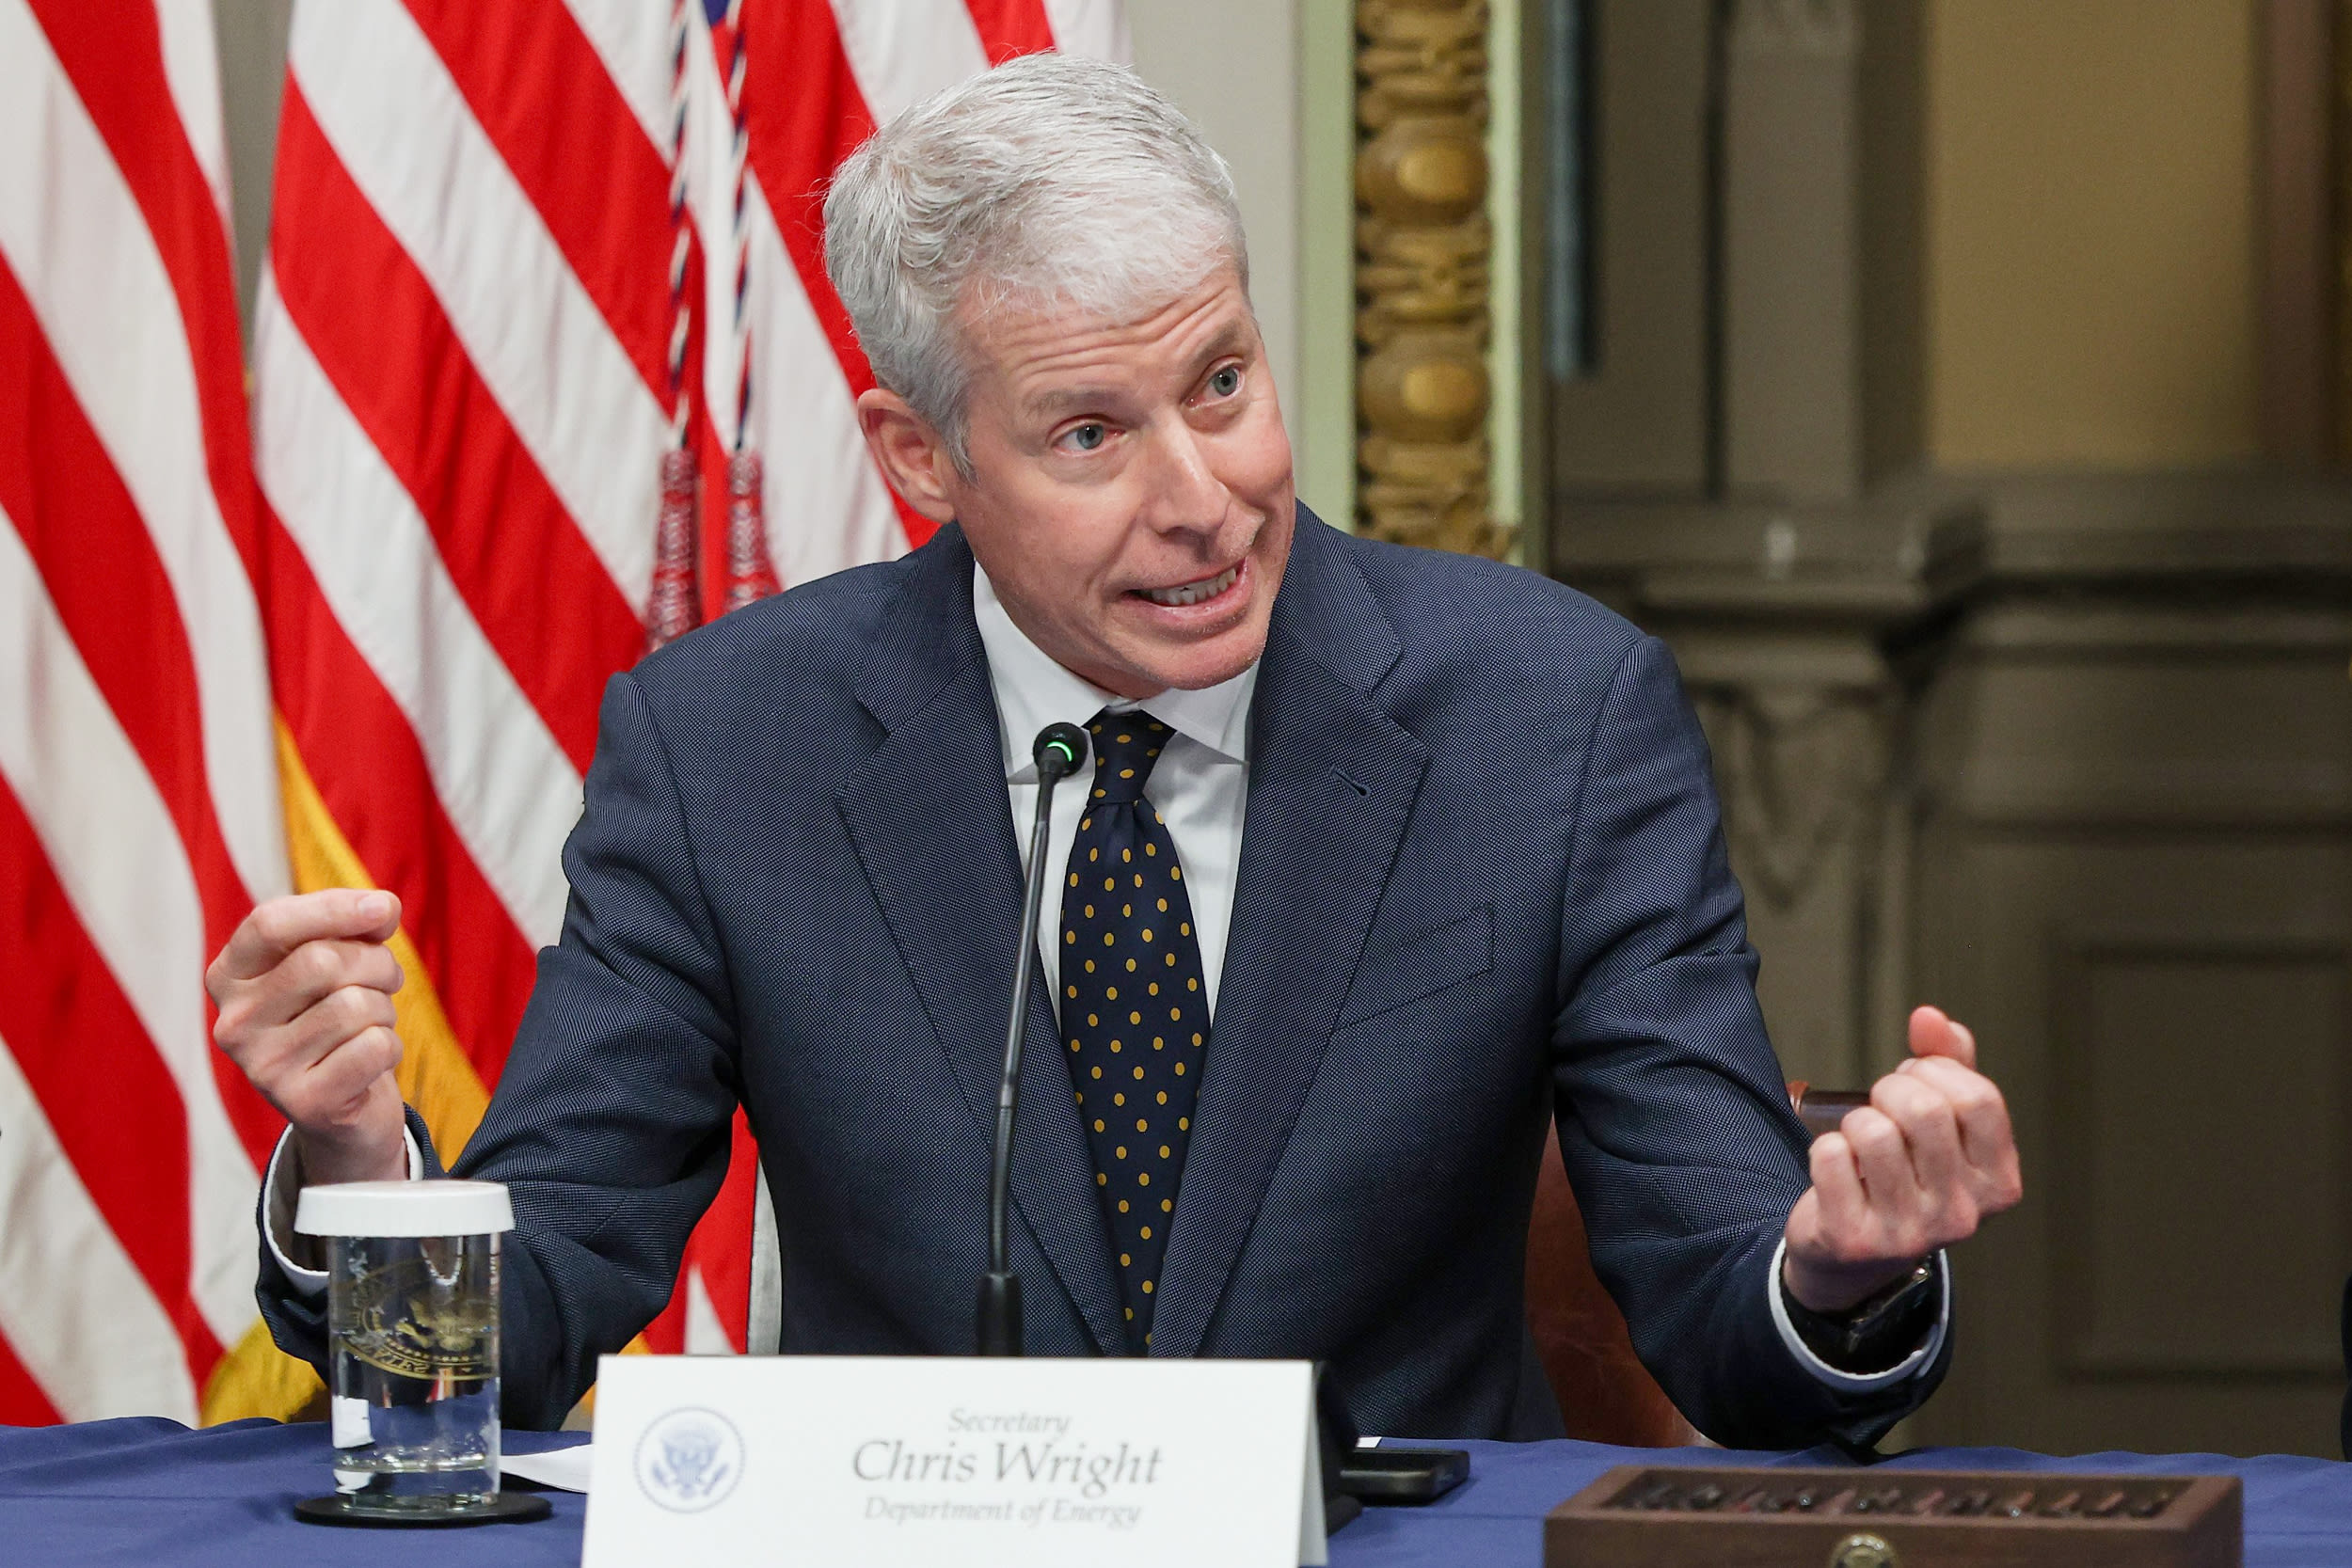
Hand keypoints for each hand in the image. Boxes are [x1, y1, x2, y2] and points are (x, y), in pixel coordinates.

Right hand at [206, 889, 409, 1186]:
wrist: (340, 1111)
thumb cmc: (334, 1017)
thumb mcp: (332, 965)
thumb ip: (351, 927)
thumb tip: (381, 908)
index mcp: (229, 976)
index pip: (269, 922)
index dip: (333, 907)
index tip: (384, 907)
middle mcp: (234, 1022)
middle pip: (322, 960)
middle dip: (376, 962)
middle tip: (386, 979)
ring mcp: (263, 1066)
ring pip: (355, 1004)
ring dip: (384, 1008)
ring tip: (372, 1022)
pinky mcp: (302, 1102)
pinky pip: (374, 1046)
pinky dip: (391, 1046)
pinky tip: (371, 1059)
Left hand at [1781, 1005, 2022, 1312]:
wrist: (1855, 1254)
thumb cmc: (1906, 1172)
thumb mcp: (1942, 1122)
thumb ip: (1948, 1063)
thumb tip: (1930, 1016)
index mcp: (1999, 1183)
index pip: (1979, 1098)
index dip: (1937, 1071)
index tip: (1918, 1080)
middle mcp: (1963, 1215)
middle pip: (1924, 1109)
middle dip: (1890, 1088)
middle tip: (1881, 1105)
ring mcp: (1910, 1233)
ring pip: (1873, 1131)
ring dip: (1855, 1121)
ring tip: (1859, 1140)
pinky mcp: (1854, 1240)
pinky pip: (1829, 1157)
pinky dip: (1823, 1149)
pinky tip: (1837, 1171)